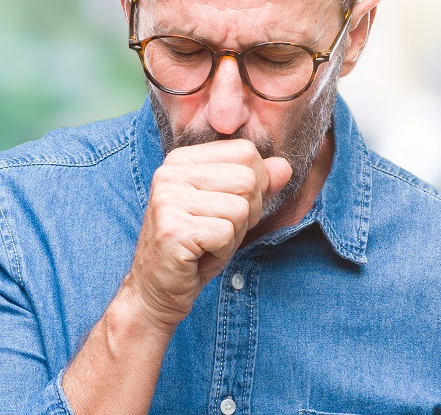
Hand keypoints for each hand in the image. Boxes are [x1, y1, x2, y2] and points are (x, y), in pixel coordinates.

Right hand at [122, 139, 291, 329]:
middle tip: (218, 232)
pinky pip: (226, 234)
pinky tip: (200, 256)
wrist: (155, 288)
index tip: (229, 208)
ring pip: (240, 209)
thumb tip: (285, 166)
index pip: (246, 152)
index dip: (256, 184)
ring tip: (207, 244)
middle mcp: (170, 172)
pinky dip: (222, 252)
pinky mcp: (172, 229)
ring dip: (233, 236)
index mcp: (182, 159)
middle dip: (247, 214)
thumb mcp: (231, 209)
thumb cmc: (196, 247)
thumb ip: (258, 185)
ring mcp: (168, 199)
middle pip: (247, 180)